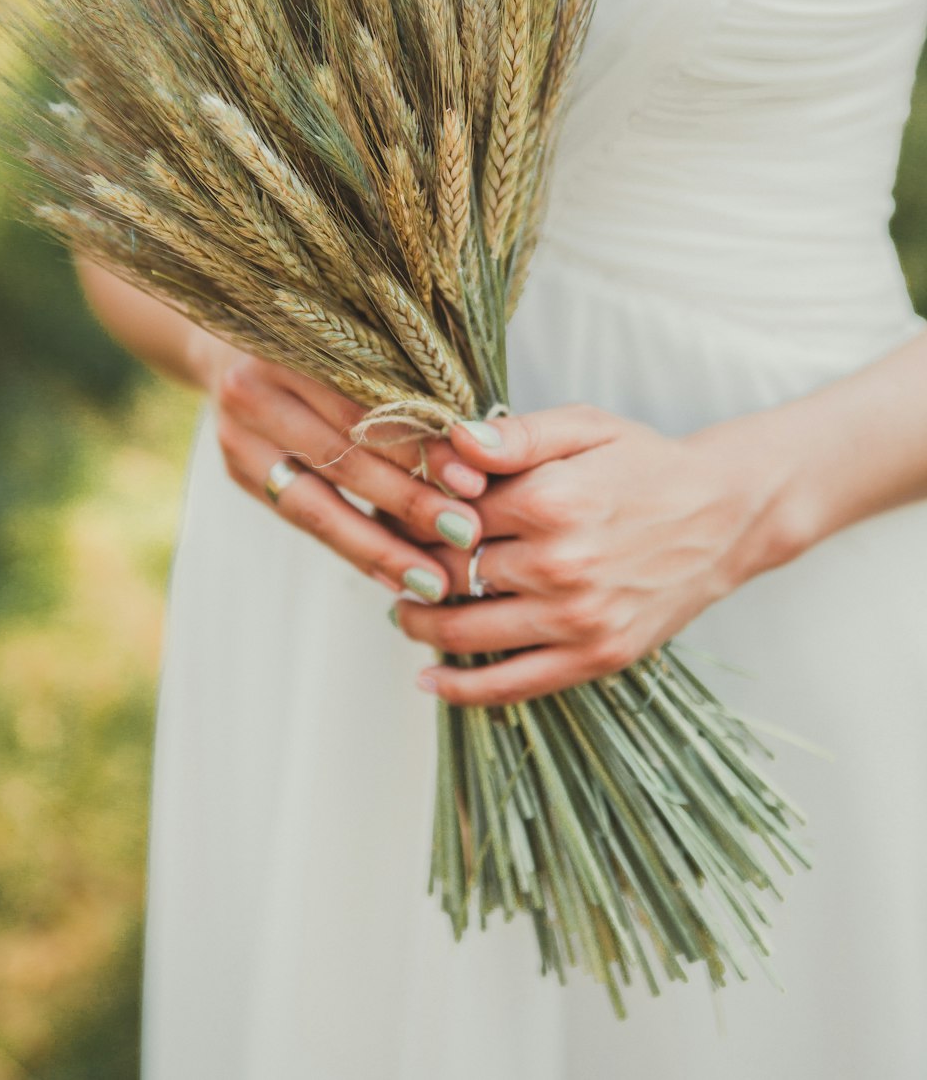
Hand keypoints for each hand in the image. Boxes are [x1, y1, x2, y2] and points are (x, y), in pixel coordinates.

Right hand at [189, 329, 487, 598]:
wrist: (238, 347)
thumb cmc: (330, 348)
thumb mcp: (363, 351)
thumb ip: (405, 390)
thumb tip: (477, 451)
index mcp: (293, 345)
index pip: (366, 408)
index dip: (420, 448)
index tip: (475, 482)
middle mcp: (255, 388)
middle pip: (342, 457)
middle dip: (410, 502)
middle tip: (465, 534)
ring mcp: (238, 433)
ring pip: (317, 503)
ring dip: (381, 546)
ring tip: (431, 580)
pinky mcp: (238, 469)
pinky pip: (302, 520)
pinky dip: (353, 549)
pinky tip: (392, 576)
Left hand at [395, 402, 805, 704]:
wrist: (725, 516)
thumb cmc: (646, 464)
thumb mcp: (585, 427)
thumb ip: (515, 434)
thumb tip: (451, 442)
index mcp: (553, 501)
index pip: (448, 514)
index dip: (413, 514)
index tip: (396, 514)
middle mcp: (562, 564)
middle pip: (449, 574)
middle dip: (410, 568)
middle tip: (390, 562)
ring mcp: (579, 618)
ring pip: (466, 632)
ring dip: (421, 625)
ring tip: (404, 611)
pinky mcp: (597, 656)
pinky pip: (512, 684)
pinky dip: (461, 688)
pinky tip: (428, 677)